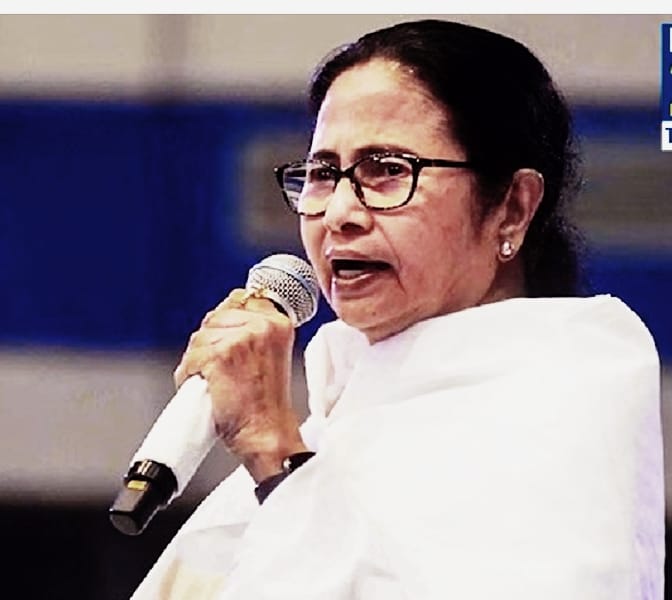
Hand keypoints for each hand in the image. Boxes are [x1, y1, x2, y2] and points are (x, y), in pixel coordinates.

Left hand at [173, 289, 307, 481]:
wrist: (267, 433)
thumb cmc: (266, 404)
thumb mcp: (270, 355)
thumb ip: (253, 331)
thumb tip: (224, 314)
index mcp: (278, 323)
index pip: (240, 300)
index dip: (225, 321)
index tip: (225, 341)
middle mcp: (263, 325)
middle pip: (215, 317)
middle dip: (209, 342)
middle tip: (220, 370)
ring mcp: (242, 338)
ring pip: (200, 338)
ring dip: (197, 361)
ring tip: (213, 382)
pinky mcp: (221, 355)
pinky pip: (190, 358)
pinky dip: (188, 374)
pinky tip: (204, 388)